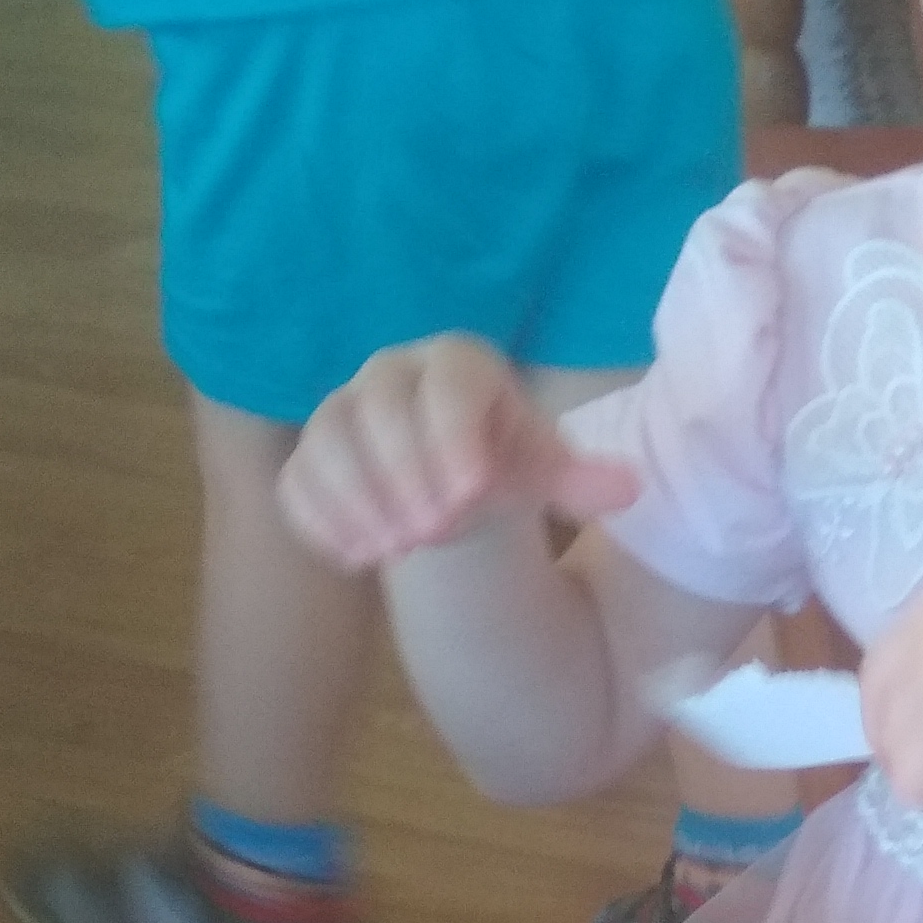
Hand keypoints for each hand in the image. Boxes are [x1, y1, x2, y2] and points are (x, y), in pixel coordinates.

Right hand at [280, 338, 638, 570]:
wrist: (453, 484)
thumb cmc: (505, 464)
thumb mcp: (547, 471)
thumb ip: (580, 480)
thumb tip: (628, 489)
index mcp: (457, 365)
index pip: (448, 386)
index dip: (453, 435)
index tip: (473, 493)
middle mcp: (389, 375)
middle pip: (378, 409)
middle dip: (404, 474)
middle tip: (435, 533)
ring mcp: (339, 413)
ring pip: (326, 442)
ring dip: (358, 500)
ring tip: (397, 551)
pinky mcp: (306, 457)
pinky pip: (295, 481)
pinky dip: (320, 520)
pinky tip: (355, 557)